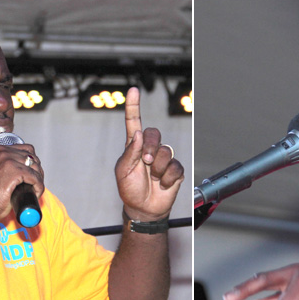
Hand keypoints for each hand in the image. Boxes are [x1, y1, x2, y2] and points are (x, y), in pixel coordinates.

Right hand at [0, 143, 44, 225]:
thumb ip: (7, 166)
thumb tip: (30, 168)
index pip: (27, 149)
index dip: (32, 163)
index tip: (32, 175)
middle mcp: (3, 151)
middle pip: (33, 157)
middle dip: (37, 171)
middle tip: (35, 185)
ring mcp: (8, 161)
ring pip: (35, 167)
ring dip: (38, 180)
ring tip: (35, 190)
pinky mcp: (15, 172)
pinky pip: (35, 178)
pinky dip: (39, 187)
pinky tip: (35, 193)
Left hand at [115, 87, 183, 220]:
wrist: (144, 209)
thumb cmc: (130, 189)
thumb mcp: (123, 171)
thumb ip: (130, 152)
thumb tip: (138, 133)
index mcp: (135, 146)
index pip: (134, 122)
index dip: (134, 106)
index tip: (134, 91)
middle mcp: (150, 149)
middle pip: (155, 133)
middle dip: (150, 148)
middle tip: (145, 163)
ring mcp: (164, 159)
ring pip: (166, 152)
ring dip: (157, 168)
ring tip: (152, 178)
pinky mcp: (175, 170)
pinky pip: (175, 167)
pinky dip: (167, 179)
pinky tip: (162, 184)